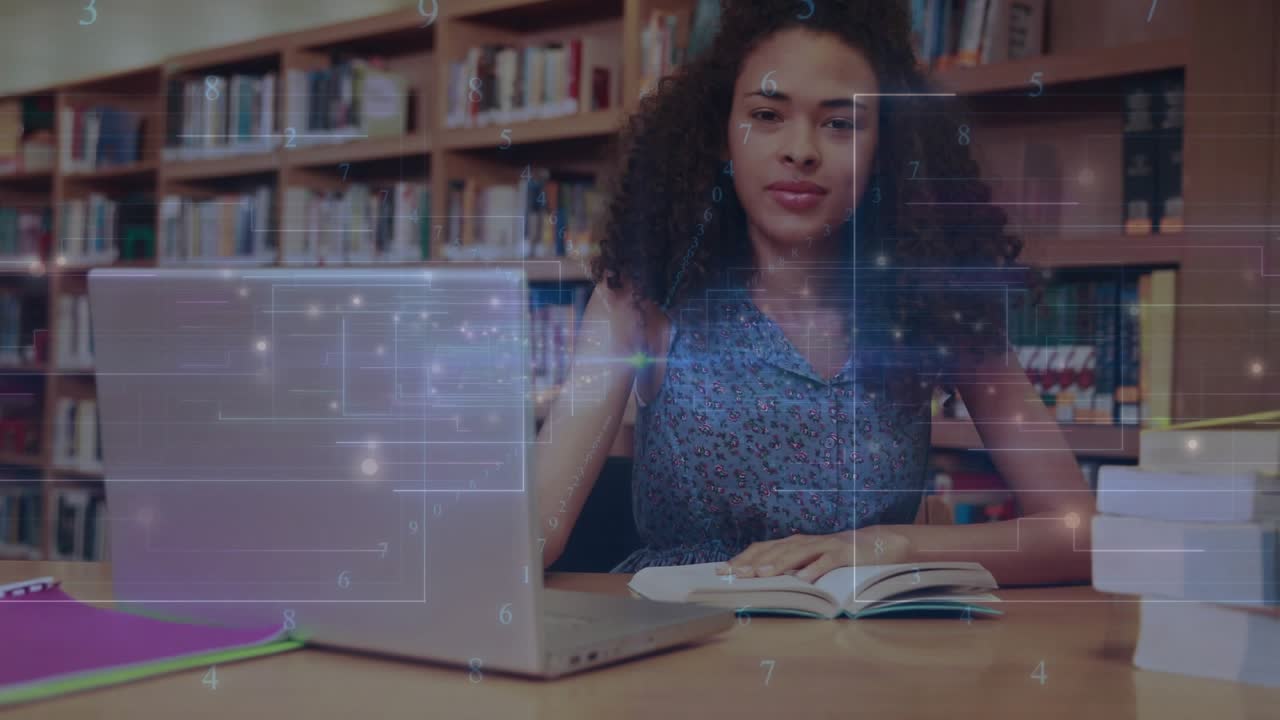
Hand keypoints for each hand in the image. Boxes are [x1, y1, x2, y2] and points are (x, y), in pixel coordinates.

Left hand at [715, 526, 909, 582]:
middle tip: (736, 575)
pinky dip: (815, 569)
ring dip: (778, 564)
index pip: (762, 549)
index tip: (723, 571)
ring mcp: (824, 545)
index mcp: (793, 544)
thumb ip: (788, 567)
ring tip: (762, 575)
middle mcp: (805, 542)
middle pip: (775, 550)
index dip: (742, 558)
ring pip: (797, 553)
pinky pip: (827, 561)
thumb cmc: (836, 555)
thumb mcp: (809, 560)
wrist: (875, 544)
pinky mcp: (844, 553)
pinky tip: (804, 579)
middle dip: (753, 562)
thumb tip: (758, 581)